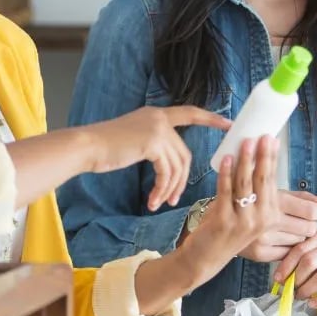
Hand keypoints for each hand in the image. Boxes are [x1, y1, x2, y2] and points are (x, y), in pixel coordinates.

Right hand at [81, 105, 231, 210]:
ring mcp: (157, 129)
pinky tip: (152, 201)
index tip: (228, 123)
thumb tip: (168, 161)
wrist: (88, 147)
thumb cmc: (106, 147)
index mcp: (157, 114)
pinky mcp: (153, 142)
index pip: (190, 112)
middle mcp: (160, 118)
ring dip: (170, 189)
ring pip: (177, 166)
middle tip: (175, 198)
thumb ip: (153, 142)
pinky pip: (167, 172)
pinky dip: (162, 190)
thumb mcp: (135, 139)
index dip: (210, 118)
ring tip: (160, 202)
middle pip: (184, 153)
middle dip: (182, 179)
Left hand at [177, 136, 281, 285]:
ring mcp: (244, 221)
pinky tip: (225, 158)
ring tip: (245, 142)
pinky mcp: (224, 221)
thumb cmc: (226, 229)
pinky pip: (226, 191)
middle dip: (263, 155)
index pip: (273, 181)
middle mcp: (261, 219)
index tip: (272, 138)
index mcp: (271, 216)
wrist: (206, 257)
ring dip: (245, 160)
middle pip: (263, 180)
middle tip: (262, 135)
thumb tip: (254, 155)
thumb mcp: (247, 213)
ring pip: (246, 184)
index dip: (272, 159)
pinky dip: (225, 173)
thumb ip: (253, 191)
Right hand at [236, 190, 316, 262]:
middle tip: (301, 220)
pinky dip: (288, 248)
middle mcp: (268, 220)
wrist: (218, 220)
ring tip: (287, 228)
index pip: (311, 211)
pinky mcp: (260, 254)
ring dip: (298, 236)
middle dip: (309, 224)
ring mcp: (263, 239)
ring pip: (300, 242)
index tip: (316, 211)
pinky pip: (288, 254)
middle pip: (309, 228)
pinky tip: (280, 239)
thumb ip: (300, 197)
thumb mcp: (272, 192)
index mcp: (272, 200)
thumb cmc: (248, 200)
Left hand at [271, 228, 316, 307]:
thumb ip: (304, 254)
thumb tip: (280, 274)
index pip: (300, 248)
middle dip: (296, 278)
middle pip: (309, 261)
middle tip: (290, 288)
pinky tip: (313, 303)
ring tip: (300, 296)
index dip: (286, 265)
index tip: (277, 278)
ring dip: (306, 289)